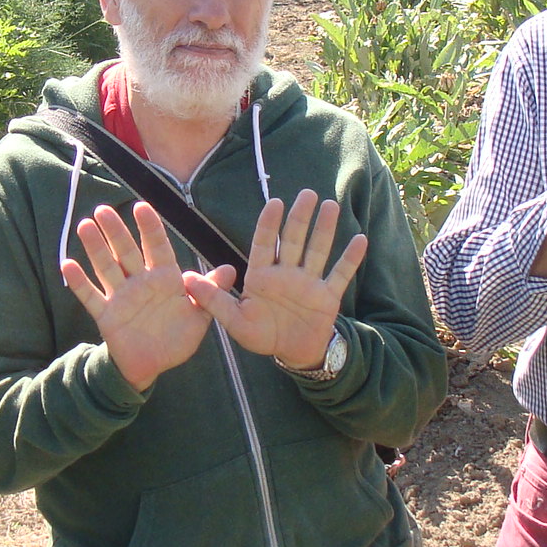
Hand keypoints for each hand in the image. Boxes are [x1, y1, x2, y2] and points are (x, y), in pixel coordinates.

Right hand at [62, 202, 227, 392]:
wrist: (153, 365)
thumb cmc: (176, 337)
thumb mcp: (199, 316)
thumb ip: (210, 292)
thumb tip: (230, 268)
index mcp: (165, 279)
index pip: (156, 247)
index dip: (149, 227)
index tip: (141, 206)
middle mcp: (141, 282)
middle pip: (126, 252)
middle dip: (116, 231)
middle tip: (103, 209)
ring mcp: (122, 297)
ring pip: (106, 267)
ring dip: (95, 248)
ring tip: (85, 226)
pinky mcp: (107, 315)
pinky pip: (91, 296)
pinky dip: (79, 282)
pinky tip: (67, 264)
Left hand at [183, 190, 366, 367]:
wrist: (292, 352)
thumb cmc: (261, 334)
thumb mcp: (234, 320)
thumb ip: (213, 300)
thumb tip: (186, 279)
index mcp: (262, 276)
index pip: (266, 243)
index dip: (270, 224)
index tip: (275, 202)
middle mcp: (287, 273)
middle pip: (294, 240)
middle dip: (300, 218)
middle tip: (307, 194)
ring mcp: (309, 282)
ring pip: (318, 250)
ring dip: (325, 229)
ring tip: (330, 206)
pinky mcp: (328, 295)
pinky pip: (340, 274)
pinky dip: (350, 258)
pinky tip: (360, 239)